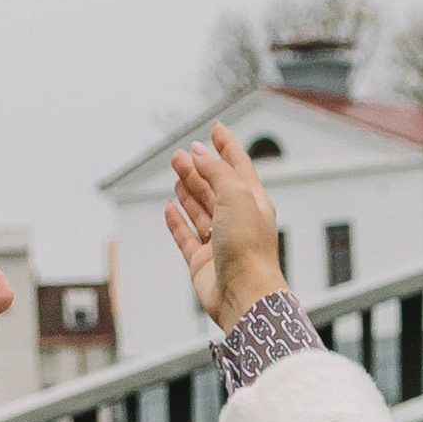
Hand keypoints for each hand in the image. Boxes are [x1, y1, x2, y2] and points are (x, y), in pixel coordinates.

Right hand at [164, 123, 287, 329]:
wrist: (244, 294)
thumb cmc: (248, 247)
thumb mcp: (235, 195)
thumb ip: (217, 171)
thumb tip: (201, 154)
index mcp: (253, 202)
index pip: (238, 166)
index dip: (226, 146)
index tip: (215, 127)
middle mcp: (238, 220)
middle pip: (215, 187)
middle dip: (199, 167)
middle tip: (179, 153)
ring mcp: (220, 242)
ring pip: (200, 210)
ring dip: (188, 190)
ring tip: (176, 173)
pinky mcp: (203, 263)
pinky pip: (187, 237)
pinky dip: (178, 221)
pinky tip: (169, 207)